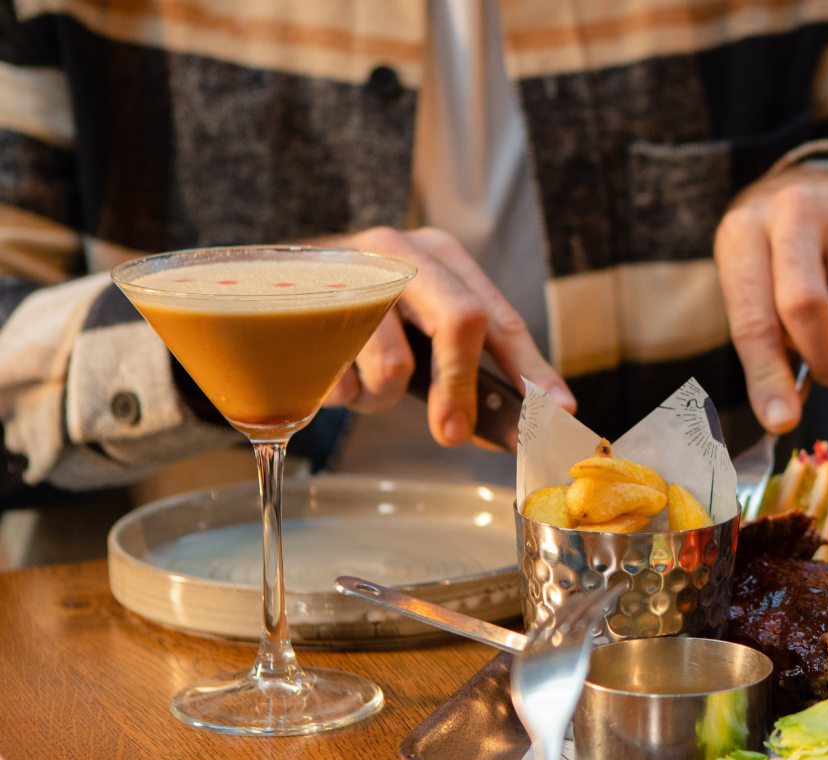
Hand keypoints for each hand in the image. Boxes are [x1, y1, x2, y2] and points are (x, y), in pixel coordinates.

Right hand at [323, 227, 575, 446]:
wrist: (265, 287)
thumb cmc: (361, 314)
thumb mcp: (418, 325)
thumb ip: (465, 366)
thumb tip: (511, 426)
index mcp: (442, 255)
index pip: (500, 317)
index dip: (532, 369)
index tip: (556, 410)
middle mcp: (402, 251)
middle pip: (461, 320)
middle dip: (462, 388)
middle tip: (454, 433)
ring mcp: (351, 272)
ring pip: (395, 364)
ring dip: (384, 398)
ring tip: (368, 385)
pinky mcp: (303, 305)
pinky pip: (341, 379)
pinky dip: (342, 393)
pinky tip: (332, 371)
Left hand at [715, 166, 827, 431]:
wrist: (816, 184)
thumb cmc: (775, 258)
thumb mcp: (754, 289)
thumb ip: (766, 348)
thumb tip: (784, 415)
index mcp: (742, 232)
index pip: (754, 317)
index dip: (767, 376)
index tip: (781, 420)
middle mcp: (791, 208)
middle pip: (808, 305)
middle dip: (822, 356)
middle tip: (827, 374)